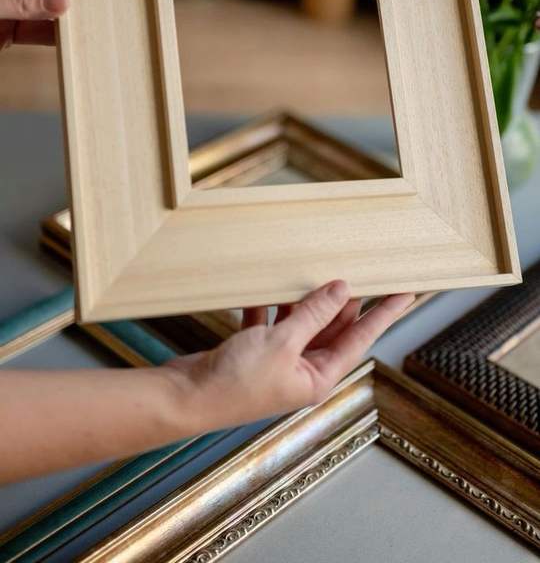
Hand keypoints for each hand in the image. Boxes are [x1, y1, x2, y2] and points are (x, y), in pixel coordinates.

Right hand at [165, 281, 414, 428]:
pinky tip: (265, 289)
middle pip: (331, 329)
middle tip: (356, 270)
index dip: (383, 314)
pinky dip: (269, 305)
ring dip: (302, 301)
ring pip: (300, 323)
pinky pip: (269, 322)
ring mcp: (276, 362)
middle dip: (341, 301)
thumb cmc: (233, 382)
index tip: (405, 294)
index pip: (359, 339)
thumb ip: (312, 314)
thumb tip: (341, 290)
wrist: (186, 398)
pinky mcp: (252, 352)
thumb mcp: (282, 342)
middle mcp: (300, 371)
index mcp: (316, 377)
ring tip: (312, 272)